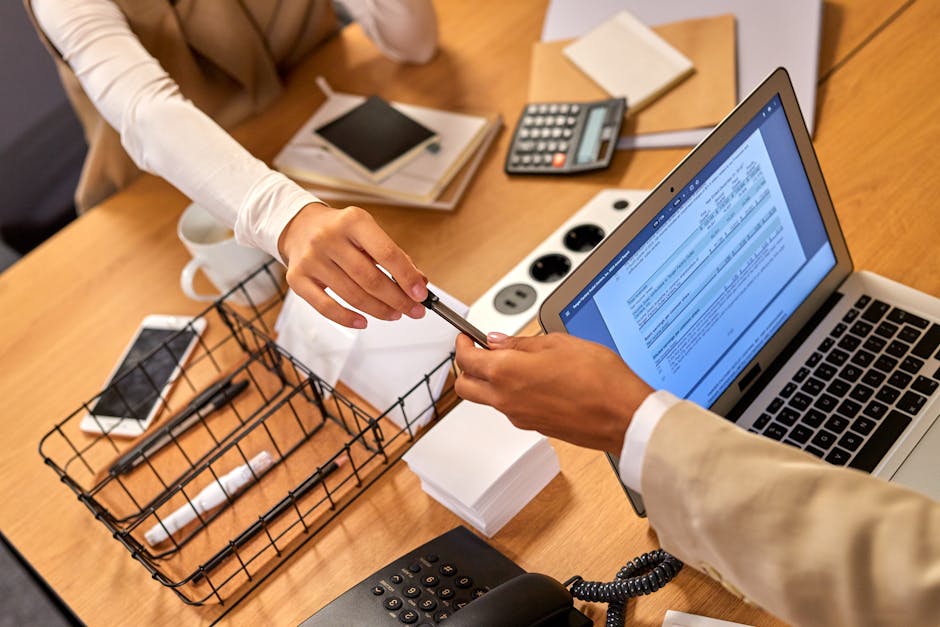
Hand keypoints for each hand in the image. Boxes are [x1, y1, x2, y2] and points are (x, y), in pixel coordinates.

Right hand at [278, 203, 427, 328]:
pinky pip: (325, 307)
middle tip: (413, 310)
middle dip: (397, 299)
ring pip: (352, 295)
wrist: (299, 226)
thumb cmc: (340, 231)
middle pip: (370, 279)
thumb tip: (418, 282)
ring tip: (394, 314)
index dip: (407, 277)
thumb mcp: (368, 232)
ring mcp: (311, 259)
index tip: (420, 294)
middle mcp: (329, 238)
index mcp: (353, 221)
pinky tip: (363, 322)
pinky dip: (347, 318)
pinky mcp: (297, 278)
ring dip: (378, 310)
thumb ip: (393, 256)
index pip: (387, 254)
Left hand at [454, 333, 653, 454]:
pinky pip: (508, 408)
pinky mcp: (533, 426)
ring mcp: (518, 417)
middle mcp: (506, 399)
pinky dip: (509, 393)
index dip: (462, 344)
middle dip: (466, 366)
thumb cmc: (599, 379)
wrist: (623, 416)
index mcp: (507, 373)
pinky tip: (531, 379)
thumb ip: (522, 343)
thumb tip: (498, 341)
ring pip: (485, 399)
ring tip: (511, 361)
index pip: (466, 360)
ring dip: (488, 381)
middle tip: (479, 350)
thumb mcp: (558, 343)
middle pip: (465, 386)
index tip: (467, 337)